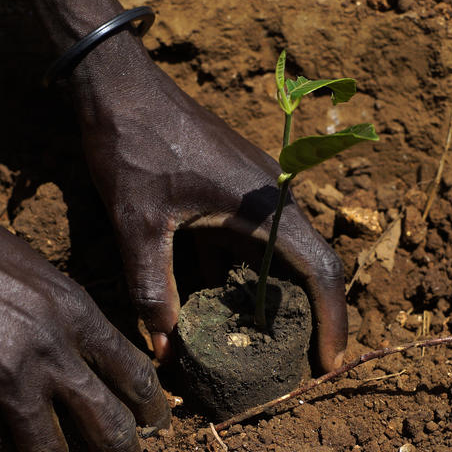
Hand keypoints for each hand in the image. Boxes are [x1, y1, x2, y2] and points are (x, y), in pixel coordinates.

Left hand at [71, 47, 348, 370]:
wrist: (119, 86)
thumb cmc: (133, 148)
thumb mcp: (139, 226)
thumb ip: (152, 290)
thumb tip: (163, 351)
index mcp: (265, 206)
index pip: (320, 271)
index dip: (332, 321)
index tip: (328, 365)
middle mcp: (274, 197)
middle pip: (309, 266)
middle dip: (308, 318)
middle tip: (296, 366)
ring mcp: (257, 190)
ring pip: (280, 254)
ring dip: (273, 298)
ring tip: (258, 346)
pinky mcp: (235, 187)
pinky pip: (252, 239)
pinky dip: (243, 274)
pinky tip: (218, 303)